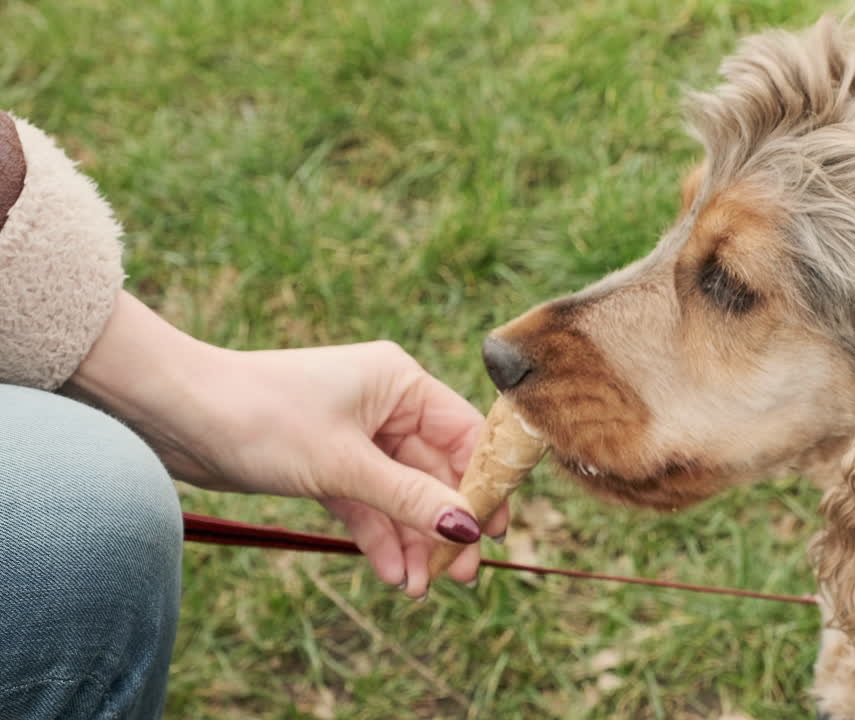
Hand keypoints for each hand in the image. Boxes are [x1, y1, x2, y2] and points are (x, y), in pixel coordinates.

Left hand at [70, 292, 506, 595]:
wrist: (174, 413)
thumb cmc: (260, 416)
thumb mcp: (342, 464)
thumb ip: (408, 498)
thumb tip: (466, 528)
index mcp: (399, 381)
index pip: (463, 433)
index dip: (482, 483)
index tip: (494, 531)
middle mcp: (385, 404)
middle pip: (435, 470)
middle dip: (443, 523)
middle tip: (459, 575)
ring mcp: (357, 434)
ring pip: (401, 492)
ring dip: (410, 538)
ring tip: (418, 587)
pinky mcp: (328, 461)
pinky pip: (367, 501)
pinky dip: (378, 534)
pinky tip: (390, 572)